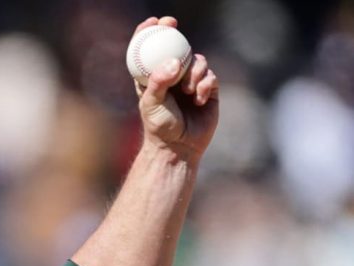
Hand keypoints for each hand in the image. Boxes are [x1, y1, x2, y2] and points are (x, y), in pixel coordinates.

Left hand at [133, 16, 218, 161]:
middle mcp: (172, 77)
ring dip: (194, 71)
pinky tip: (200, 100)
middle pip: (176, 48)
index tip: (153, 22)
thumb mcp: (151, 104)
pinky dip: (206, 85)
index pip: (150, 51)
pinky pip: (211, 76)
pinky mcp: (208, 90)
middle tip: (173, 24)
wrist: (179, 147)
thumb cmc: (160, 127)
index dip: (150, 33)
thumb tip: (174, 62)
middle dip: (175, 34)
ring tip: (188, 91)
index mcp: (153, 78)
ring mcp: (191, 82)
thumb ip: (158, 82)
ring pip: (197, 60)